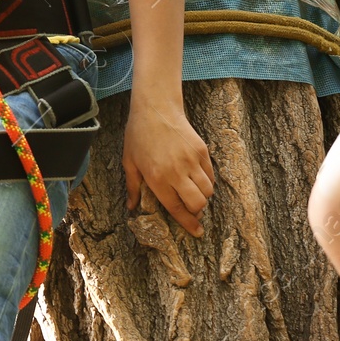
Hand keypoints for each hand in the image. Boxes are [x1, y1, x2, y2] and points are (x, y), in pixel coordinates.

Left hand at [122, 94, 214, 237]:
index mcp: (158, 178)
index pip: (177, 208)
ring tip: (193, 192)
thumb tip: (131, 207)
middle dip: (197, 211)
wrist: (156, 108)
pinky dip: (207, 181)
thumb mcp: (129, 162)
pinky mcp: (202, 151)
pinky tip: (197, 178)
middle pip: (198, 203)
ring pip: (208, 191)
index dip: (188, 224)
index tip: (196, 232)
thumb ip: (132, 187)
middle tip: (192, 210)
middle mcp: (177, 172)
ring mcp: (192, 161)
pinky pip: (210, 175)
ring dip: (203, 197)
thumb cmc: (138, 135)